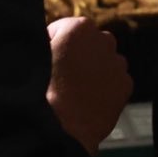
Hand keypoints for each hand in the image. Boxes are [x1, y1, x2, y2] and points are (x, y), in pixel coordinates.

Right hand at [45, 17, 131, 155]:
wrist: (59, 128)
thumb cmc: (40, 90)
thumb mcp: (32, 56)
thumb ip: (42, 41)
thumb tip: (45, 41)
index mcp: (80, 27)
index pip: (63, 29)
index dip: (51, 44)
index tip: (44, 59)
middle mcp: (104, 40)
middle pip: (88, 43)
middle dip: (77, 55)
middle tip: (60, 76)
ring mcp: (117, 63)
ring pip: (104, 61)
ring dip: (92, 70)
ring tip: (74, 91)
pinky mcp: (125, 85)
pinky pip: (114, 81)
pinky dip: (104, 88)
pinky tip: (87, 101)